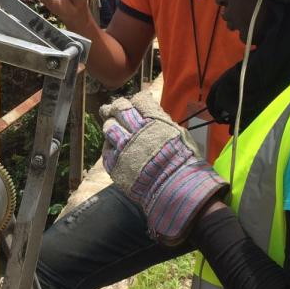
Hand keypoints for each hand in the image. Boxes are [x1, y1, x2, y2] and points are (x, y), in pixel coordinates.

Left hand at [101, 91, 228, 245]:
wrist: (174, 188)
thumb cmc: (183, 161)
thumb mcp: (179, 134)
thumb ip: (163, 122)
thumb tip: (154, 113)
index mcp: (154, 121)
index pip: (139, 101)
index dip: (137, 100)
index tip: (137, 103)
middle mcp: (136, 131)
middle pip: (120, 110)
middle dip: (119, 107)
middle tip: (118, 109)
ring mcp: (123, 147)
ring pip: (109, 128)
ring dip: (111, 125)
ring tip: (114, 126)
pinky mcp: (115, 164)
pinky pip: (106, 150)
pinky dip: (109, 146)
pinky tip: (114, 147)